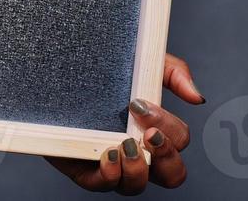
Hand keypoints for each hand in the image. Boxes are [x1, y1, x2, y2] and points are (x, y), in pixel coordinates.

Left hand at [46, 53, 203, 192]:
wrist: (50, 72)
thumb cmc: (102, 70)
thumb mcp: (138, 62)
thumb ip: (171, 72)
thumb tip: (197, 97)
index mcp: (154, 130)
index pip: (179, 141)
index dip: (170, 129)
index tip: (142, 105)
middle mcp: (138, 152)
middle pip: (172, 174)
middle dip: (167, 156)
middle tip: (149, 134)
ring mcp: (112, 164)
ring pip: (137, 186)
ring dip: (138, 169)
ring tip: (125, 144)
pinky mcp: (83, 169)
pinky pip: (102, 185)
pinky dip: (110, 175)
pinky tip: (108, 156)